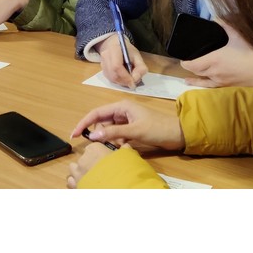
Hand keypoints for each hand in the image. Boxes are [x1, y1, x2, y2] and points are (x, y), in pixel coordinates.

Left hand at [66, 141, 122, 187]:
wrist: (116, 190)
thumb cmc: (122, 170)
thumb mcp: (128, 156)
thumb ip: (125, 150)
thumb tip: (125, 146)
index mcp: (94, 149)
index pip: (94, 146)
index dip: (100, 152)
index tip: (106, 158)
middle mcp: (83, 159)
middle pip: (84, 157)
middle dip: (90, 162)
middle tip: (101, 169)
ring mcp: (77, 173)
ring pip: (74, 168)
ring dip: (80, 171)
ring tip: (90, 177)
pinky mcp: (75, 186)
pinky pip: (71, 182)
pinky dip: (76, 182)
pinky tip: (85, 185)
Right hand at [70, 101, 184, 152]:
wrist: (178, 134)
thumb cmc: (158, 128)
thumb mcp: (135, 131)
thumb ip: (113, 133)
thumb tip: (92, 135)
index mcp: (122, 106)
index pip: (96, 113)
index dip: (84, 123)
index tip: (74, 134)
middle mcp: (122, 111)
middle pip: (102, 122)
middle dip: (99, 134)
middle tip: (101, 146)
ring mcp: (127, 120)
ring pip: (109, 130)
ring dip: (110, 139)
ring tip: (118, 146)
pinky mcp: (131, 128)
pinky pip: (117, 135)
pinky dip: (117, 141)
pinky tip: (124, 146)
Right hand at [98, 34, 147, 87]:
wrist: (114, 44)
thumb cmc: (126, 50)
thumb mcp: (137, 55)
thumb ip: (140, 67)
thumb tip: (136, 79)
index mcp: (114, 49)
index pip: (117, 66)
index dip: (125, 77)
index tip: (133, 83)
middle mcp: (105, 56)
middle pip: (113, 75)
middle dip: (124, 81)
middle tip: (133, 82)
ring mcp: (102, 63)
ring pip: (111, 79)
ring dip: (121, 82)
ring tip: (129, 79)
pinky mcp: (102, 69)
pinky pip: (110, 79)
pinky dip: (118, 81)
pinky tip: (123, 77)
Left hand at [181, 19, 252, 88]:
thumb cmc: (249, 52)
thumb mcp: (237, 35)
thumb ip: (224, 25)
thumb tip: (215, 18)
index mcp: (214, 59)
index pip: (192, 64)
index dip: (185, 61)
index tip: (183, 56)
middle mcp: (213, 71)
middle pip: (195, 70)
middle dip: (190, 65)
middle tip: (188, 59)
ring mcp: (218, 81)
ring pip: (201, 78)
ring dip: (194, 75)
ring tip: (187, 75)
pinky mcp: (224, 86)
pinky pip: (208, 87)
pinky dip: (198, 84)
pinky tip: (191, 83)